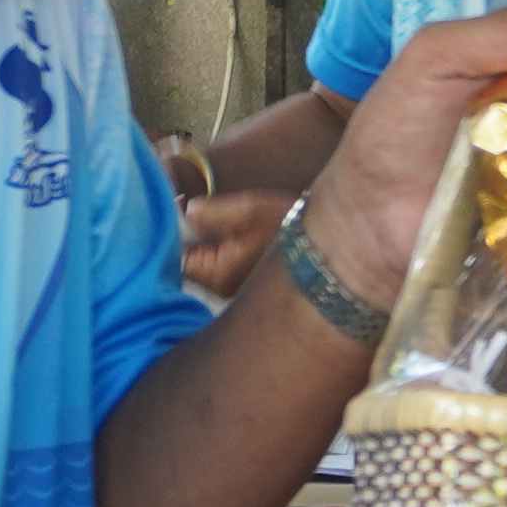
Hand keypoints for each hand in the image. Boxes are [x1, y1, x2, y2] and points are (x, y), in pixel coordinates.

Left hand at [181, 188, 289, 305]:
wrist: (331, 249)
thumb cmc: (291, 227)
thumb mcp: (250, 211)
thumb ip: (211, 212)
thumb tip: (185, 210)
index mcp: (216, 274)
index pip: (177, 257)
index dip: (176, 234)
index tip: (181, 212)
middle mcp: (221, 292)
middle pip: (189, 267)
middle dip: (190, 243)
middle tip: (202, 216)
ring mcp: (234, 296)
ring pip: (205, 271)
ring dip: (207, 250)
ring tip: (222, 228)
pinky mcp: (245, 292)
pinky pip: (221, 274)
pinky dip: (221, 258)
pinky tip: (236, 242)